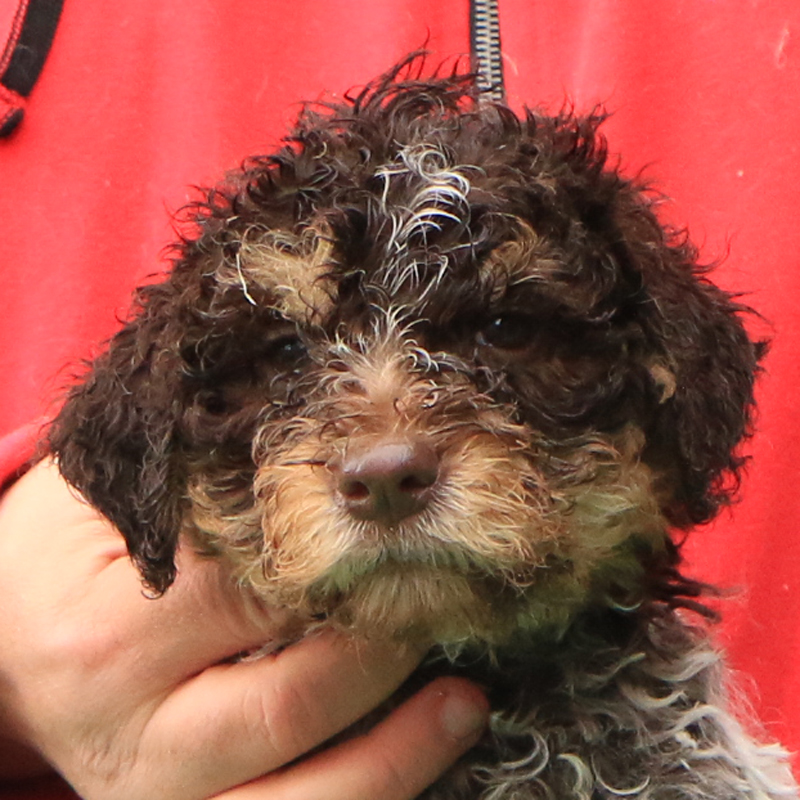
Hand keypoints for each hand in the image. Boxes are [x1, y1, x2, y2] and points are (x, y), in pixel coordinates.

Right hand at [0, 459, 487, 798]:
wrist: (6, 639)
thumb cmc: (70, 551)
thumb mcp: (108, 498)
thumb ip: (196, 481)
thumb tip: (313, 462)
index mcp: (106, 634)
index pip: (252, 599)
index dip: (335, 569)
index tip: (396, 539)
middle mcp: (128, 731)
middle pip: (287, 700)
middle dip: (380, 652)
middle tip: (440, 603)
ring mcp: (155, 794)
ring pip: (298, 794)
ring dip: (397, 748)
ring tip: (462, 698)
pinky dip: (364, 794)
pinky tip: (422, 751)